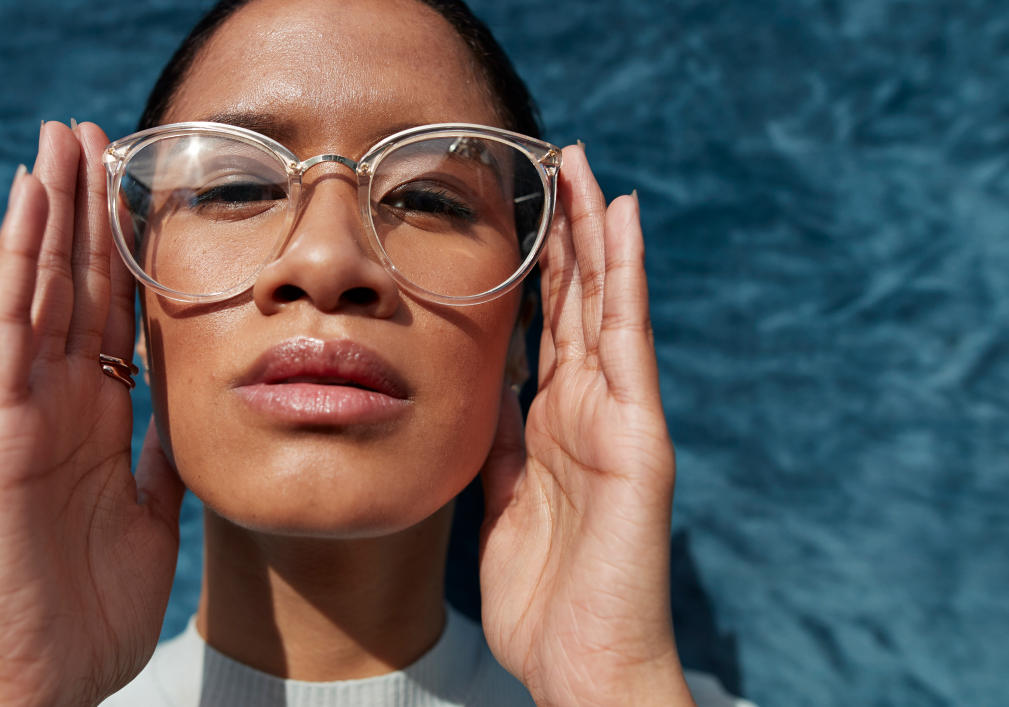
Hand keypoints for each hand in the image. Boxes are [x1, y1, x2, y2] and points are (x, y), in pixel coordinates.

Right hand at [0, 122, 184, 706]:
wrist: (40, 683)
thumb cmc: (88, 611)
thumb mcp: (150, 514)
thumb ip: (161, 456)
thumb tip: (188, 411)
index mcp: (97, 420)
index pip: (113, 315)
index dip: (126, 252)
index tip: (143, 190)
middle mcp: (57, 403)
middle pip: (74, 286)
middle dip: (86, 211)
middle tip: (95, 134)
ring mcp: (21, 411)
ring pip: (36, 290)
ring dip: (49, 213)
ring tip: (60, 141)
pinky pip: (4, 333)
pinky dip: (15, 265)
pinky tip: (29, 205)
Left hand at [479, 145, 693, 705]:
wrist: (581, 664)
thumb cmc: (543, 599)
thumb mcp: (498, 503)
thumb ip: (494, 445)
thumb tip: (482, 390)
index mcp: (551, 426)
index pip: (546, 329)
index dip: (537, 269)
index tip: (523, 211)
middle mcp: (588, 410)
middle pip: (577, 302)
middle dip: (568, 232)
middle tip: (558, 159)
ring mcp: (617, 418)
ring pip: (605, 305)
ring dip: (595, 233)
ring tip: (587, 166)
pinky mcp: (639, 436)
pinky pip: (627, 341)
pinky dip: (624, 278)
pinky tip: (621, 221)